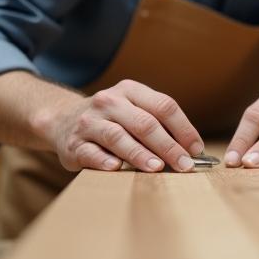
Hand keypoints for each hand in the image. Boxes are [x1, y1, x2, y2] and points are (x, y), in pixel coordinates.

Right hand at [49, 79, 203, 172]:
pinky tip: (117, 168)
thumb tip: (192, 150)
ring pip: (118, 137)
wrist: (62, 120)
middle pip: (144, 123)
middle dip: (168, 146)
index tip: (196, 149)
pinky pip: (91, 153)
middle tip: (184, 165)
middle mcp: (108, 102)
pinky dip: (104, 161)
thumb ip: (158, 124)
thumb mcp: (133, 109)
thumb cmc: (111, 119)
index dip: (183, 128)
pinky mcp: (73, 144)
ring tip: (157, 167)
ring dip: (140, 154)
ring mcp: (89, 122)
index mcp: (130, 90)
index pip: (163, 106)